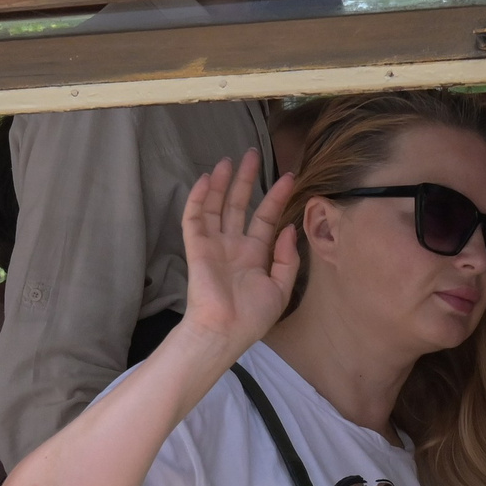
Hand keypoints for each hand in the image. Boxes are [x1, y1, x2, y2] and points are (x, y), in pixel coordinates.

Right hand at [175, 150, 299, 357]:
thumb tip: (289, 228)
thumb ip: (287, 258)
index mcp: (255, 255)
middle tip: (251, 154)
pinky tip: (205, 179)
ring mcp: (214, 245)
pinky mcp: (197, 247)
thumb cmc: (252, 317)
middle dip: (245, 180)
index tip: (290, 176)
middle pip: (239, 205)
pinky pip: (195, 218)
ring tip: (228, 159)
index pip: (266, 218)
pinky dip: (198, 198)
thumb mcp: (280, 288)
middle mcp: (234, 246)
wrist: (225, 331)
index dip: (276, 197)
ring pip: (216, 207)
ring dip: (221, 183)